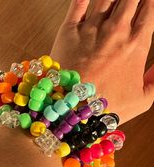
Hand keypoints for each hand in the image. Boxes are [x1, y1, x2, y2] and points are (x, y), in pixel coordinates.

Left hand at [50, 0, 153, 123]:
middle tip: (132, 0)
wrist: (72, 108)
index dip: (149, 2)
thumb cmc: (105, 106)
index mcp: (135, 45)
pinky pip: (78, 3)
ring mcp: (91, 28)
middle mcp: (115, 31)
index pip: (149, 10)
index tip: (148, 1)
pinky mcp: (69, 31)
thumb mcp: (142, 100)